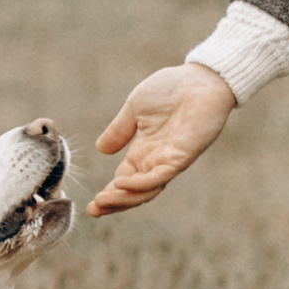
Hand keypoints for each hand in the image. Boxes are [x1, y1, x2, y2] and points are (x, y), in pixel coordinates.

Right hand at [89, 62, 237, 215]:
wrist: (199, 78)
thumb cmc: (170, 89)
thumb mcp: (134, 109)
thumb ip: (119, 130)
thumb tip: (101, 149)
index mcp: (144, 152)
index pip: (125, 181)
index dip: (109, 194)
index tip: (90, 206)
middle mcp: (156, 161)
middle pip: (135, 192)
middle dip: (113, 203)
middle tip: (93, 211)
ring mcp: (170, 160)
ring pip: (147, 190)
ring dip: (124, 198)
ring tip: (102, 201)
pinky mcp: (183, 156)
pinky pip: (160, 176)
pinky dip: (141, 182)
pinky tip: (121, 183)